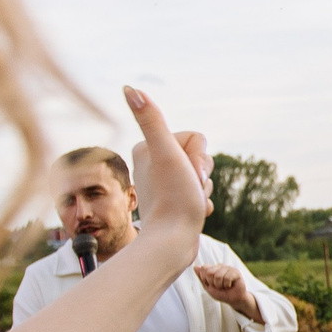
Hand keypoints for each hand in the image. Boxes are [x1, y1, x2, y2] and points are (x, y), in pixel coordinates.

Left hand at [122, 86, 208, 267]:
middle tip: (188, 190)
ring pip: (201, 175)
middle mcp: (152, 163)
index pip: (196, 139)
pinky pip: (198, 193)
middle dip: (202, 174)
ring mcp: (163, 183)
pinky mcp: (172, 201)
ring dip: (203, 190)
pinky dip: (200, 203)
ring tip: (189, 203)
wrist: (173, 243)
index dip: (199, 157)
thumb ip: (151, 120)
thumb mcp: (166, 153)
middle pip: (199, 156)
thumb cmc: (173, 199)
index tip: (185, 174)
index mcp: (147, 148)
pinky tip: (190, 213)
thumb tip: (129, 88)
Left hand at [195, 262, 260, 319]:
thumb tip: (195, 267)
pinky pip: (227, 278)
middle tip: (219, 286)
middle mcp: (220, 266)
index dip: (206, 280)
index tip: (211, 285)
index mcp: (213, 268)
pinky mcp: (236, 272)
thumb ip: (201, 277)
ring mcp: (228, 268)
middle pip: (210, 272)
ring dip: (221, 285)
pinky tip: (230, 285)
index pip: (204, 268)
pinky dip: (227, 285)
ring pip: (218, 276)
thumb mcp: (207, 287)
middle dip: (213, 283)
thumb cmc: (221, 293)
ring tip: (225, 286)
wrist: (233, 300)